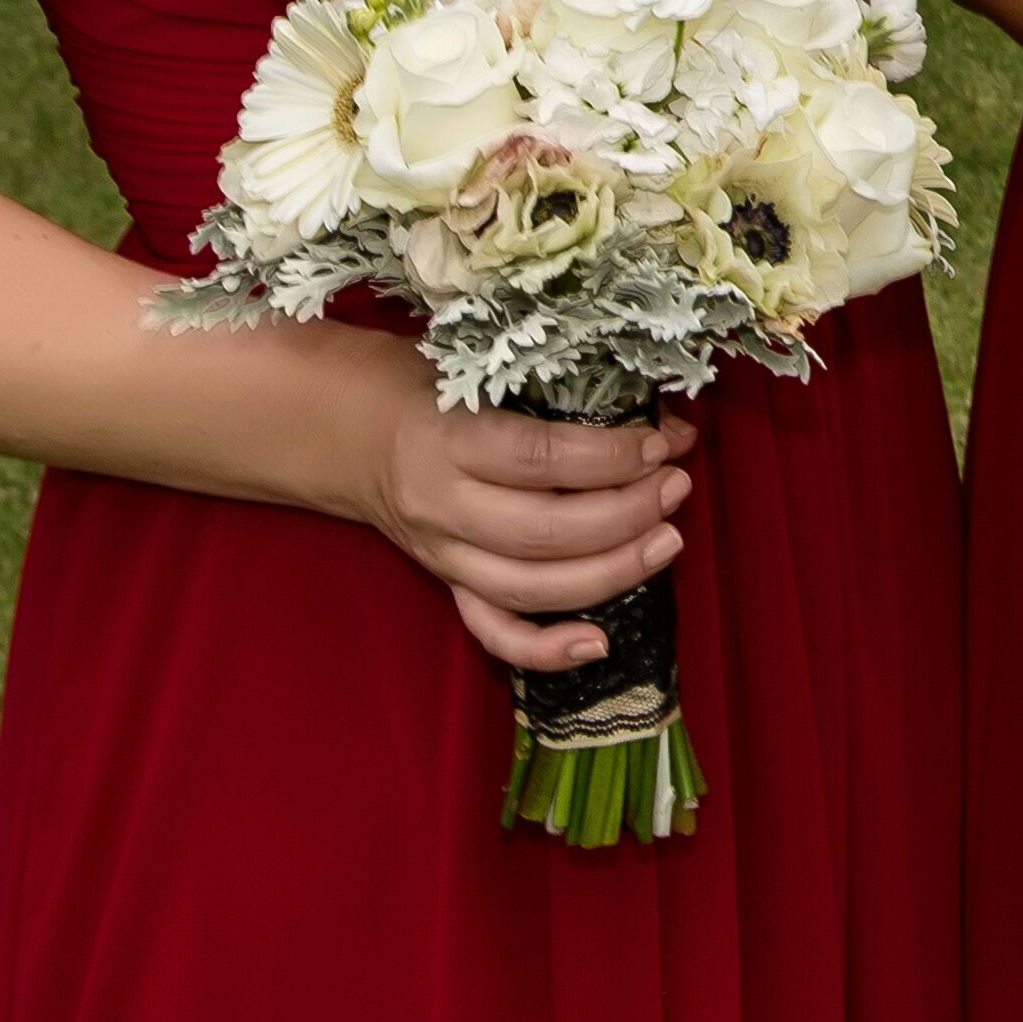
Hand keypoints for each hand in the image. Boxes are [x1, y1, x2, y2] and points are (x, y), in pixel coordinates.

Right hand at [357, 383, 695, 674]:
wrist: (347, 430)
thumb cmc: (429, 388)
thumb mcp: (487, 372)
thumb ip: (568, 395)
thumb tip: (669, 427)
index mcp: (449, 440)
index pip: (539, 459)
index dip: (610, 457)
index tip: (662, 443)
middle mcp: (443, 507)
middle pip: (544, 532)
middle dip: (626, 514)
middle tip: (676, 487)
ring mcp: (442, 555)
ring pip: (530, 587)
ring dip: (611, 572)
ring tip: (667, 541)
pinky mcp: (445, 584)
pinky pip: (492, 632)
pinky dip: (545, 649)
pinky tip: (599, 643)